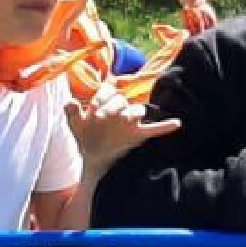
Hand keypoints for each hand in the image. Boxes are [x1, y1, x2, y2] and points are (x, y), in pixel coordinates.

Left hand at [65, 83, 182, 173]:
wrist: (93, 155)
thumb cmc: (85, 135)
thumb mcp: (75, 124)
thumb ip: (71, 112)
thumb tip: (69, 102)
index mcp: (105, 102)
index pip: (107, 91)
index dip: (100, 98)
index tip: (92, 109)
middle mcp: (120, 108)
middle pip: (121, 100)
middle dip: (112, 106)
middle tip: (101, 119)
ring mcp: (130, 122)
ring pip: (138, 110)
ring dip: (133, 113)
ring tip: (126, 119)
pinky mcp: (138, 134)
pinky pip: (154, 128)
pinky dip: (165, 126)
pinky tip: (176, 123)